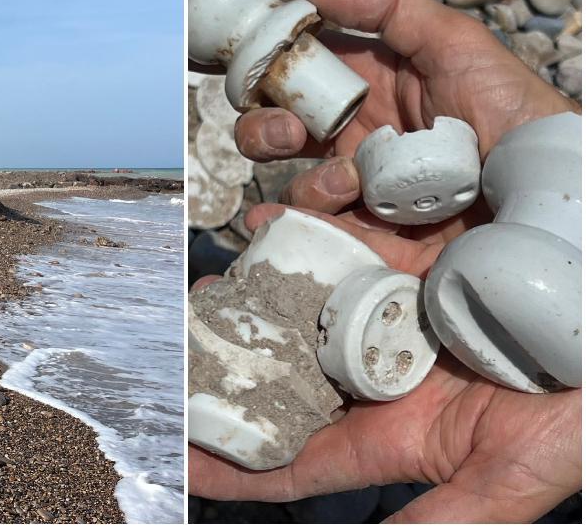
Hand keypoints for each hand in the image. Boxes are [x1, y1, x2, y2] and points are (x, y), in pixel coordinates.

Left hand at [190, 204, 582, 522]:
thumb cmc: (581, 403)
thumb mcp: (511, 475)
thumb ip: (440, 520)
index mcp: (396, 430)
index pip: (297, 459)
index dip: (235, 466)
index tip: (177, 461)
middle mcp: (383, 368)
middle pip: (283, 375)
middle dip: (227, 369)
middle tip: (174, 355)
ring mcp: (393, 308)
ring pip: (301, 300)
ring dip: (253, 292)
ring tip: (209, 285)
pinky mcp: (413, 249)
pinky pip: (342, 236)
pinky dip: (305, 229)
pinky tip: (269, 221)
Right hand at [234, 0, 578, 244]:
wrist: (548, 199)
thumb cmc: (514, 114)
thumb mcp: (458, 45)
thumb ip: (389, 7)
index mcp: (374, 91)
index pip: (303, 76)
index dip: (273, 70)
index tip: (263, 68)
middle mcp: (361, 142)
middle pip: (282, 132)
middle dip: (267, 126)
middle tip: (291, 131)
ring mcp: (366, 194)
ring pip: (297, 185)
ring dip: (304, 182)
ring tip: (347, 185)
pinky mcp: (375, 244)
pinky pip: (320, 238)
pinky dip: (285, 226)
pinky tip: (272, 218)